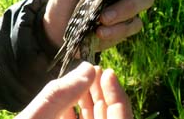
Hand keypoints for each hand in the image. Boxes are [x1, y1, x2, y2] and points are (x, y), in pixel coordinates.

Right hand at [15, 62, 132, 118]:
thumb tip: (87, 69)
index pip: (121, 117)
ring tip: (81, 81)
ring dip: (88, 101)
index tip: (106, 71)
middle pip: (109, 118)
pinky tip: (68, 102)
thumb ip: (62, 93)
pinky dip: (75, 115)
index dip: (116, 93)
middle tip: (94, 71)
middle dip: (100, 92)